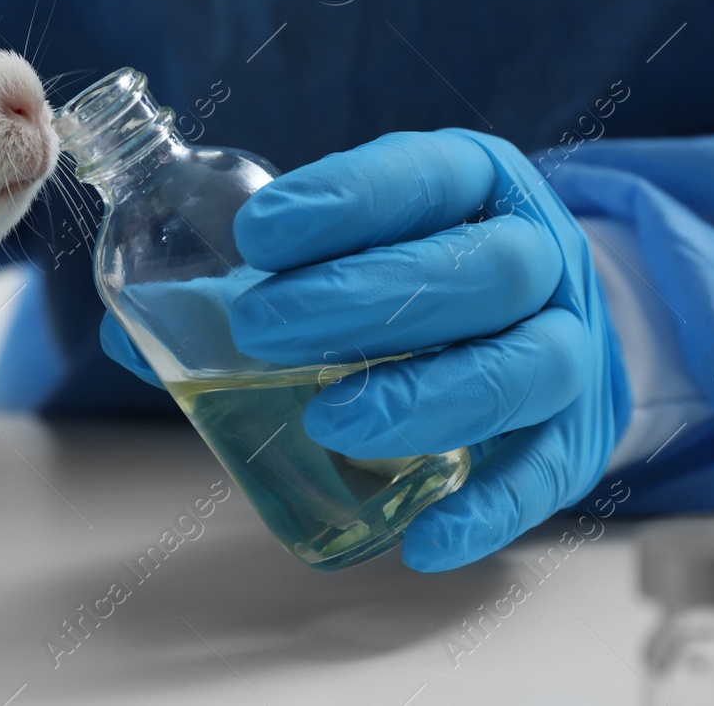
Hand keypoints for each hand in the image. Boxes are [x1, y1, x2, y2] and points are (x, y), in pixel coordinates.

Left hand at [99, 130, 630, 571]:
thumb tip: (135, 331)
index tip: (258, 232)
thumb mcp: (361, 246)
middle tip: (261, 327)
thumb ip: (259, 278)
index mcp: (476, 186)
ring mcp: (568, 345)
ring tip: (329, 420)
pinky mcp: (578, 433)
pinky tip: (422, 537)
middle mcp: (538, 257)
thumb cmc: (423, 274)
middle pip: (479, 270)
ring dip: (423, 396)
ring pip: (521, 366)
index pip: (423, 177)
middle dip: (365, 298)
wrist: (549, 315)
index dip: (347, 200)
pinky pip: (546, 473)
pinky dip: (486, 508)